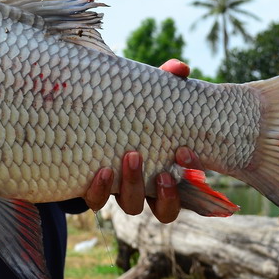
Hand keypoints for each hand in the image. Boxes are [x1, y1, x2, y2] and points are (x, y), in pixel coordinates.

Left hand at [83, 58, 198, 223]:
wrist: (86, 123)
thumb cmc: (129, 113)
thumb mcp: (147, 98)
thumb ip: (165, 82)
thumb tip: (180, 68)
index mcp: (168, 169)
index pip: (191, 185)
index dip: (192, 175)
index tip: (185, 152)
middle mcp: (147, 188)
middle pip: (166, 209)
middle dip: (167, 193)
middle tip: (163, 171)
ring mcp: (120, 191)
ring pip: (132, 205)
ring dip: (133, 186)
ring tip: (131, 157)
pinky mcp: (93, 189)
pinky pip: (96, 201)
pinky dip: (99, 191)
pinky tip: (101, 172)